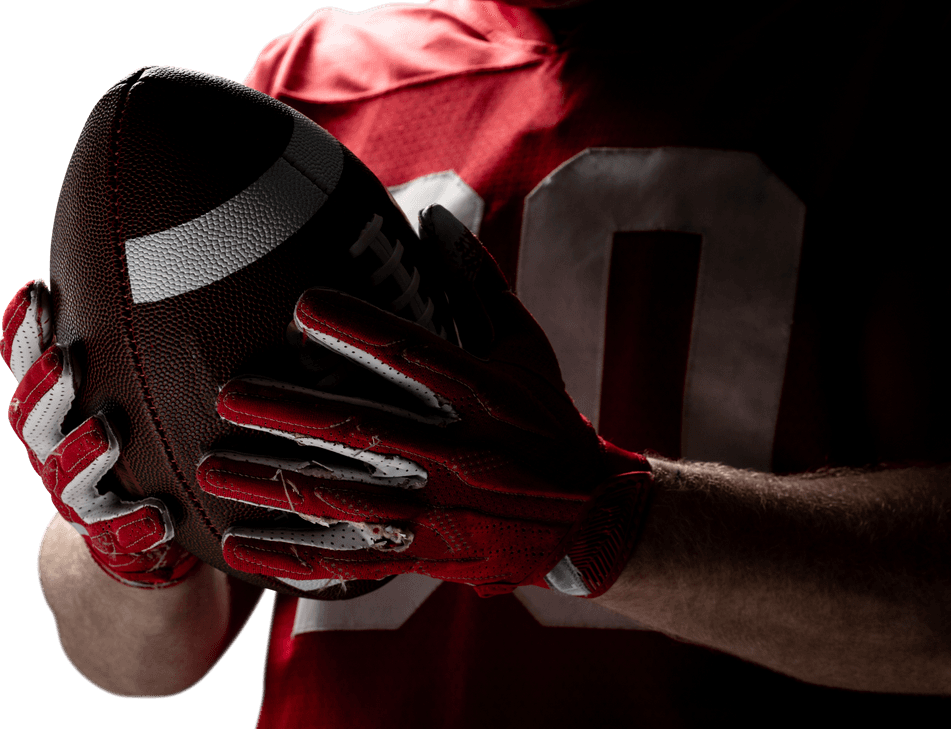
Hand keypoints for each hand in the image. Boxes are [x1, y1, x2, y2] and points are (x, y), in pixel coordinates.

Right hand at [3, 280, 198, 587]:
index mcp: (56, 408)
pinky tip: (157, 515)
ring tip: (104, 430)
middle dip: (46, 387)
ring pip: (66, 475)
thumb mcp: (141, 392)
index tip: (38, 290)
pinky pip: (121, 535)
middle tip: (67, 358)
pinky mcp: (113, 537)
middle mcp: (54, 449)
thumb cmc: (147, 438)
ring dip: (81, 452)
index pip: (26, 363)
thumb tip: (209, 268)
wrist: (142, 534)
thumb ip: (146, 350)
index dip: (23, 330)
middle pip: (32, 417)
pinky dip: (135, 525)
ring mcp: (79, 496)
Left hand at [197, 205, 654, 597]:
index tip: (302, 304)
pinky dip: (293, 555)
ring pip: (347, 497)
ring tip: (212, 467)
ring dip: (275, 482)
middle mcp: (460, 451)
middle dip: (292, 412)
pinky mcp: (430, 554)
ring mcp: (443, 509)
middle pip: (366, 430)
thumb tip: (437, 218)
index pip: (416, 356)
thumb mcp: (526, 348)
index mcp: (484, 395)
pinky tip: (239, 543)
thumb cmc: (548, 421)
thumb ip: (479, 285)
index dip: (358, 328)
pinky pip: (353, 559)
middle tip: (228, 394)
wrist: (591, 519)